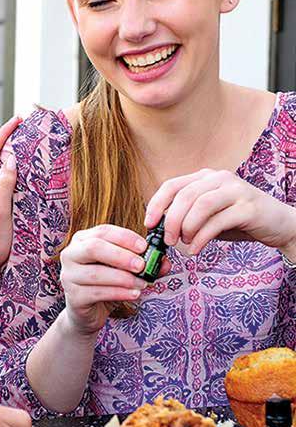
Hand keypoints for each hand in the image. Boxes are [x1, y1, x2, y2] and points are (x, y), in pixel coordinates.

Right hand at [59, 225, 170, 335]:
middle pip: (94, 248)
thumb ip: (143, 263)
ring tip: (143, 283)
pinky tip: (133, 294)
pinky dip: (119, 293)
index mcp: (82, 240)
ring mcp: (68, 276)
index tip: (144, 247)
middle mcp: (71, 255)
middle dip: (122, 256)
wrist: (87, 313)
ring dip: (124, 278)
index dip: (125, 237)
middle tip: (142, 265)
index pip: (103, 231)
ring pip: (97, 273)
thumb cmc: (105, 284)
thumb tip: (164, 262)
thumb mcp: (123, 269)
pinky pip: (98, 293)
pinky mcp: (73, 297)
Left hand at [144, 168, 295, 256]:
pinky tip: (196, 249)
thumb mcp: (208, 215)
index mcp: (205, 177)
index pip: (172, 185)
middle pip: (185, 196)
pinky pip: (217, 221)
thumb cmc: (238, 220)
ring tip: (184, 243)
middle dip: (171, 221)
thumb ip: (187, 216)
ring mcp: (236, 190)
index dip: (156, 204)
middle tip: (168, 240)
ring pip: (200, 205)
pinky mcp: (248, 207)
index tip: (148, 224)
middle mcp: (219, 178)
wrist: (278, 223)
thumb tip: (160, 229)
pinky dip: (201, 237)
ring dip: (186, 228)